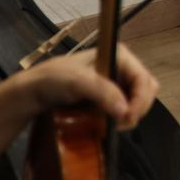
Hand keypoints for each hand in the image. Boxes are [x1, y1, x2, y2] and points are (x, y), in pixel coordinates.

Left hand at [16, 44, 158, 130]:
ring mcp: (115, 83)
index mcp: (118, 55)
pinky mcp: (108, 97)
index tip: (128, 118)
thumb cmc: (53, 79)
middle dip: (137, 108)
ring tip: (111, 124)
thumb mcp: (77, 81)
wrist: (33, 91)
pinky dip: (121, 118)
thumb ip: (103, 92)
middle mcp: (121, 67)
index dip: (141, 99)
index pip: (143, 78)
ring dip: (129, 115)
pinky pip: (125, 109)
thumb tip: (125, 111)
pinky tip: (108, 123)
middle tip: (119, 124)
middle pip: (146, 90)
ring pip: (137, 101)